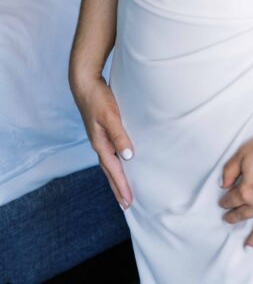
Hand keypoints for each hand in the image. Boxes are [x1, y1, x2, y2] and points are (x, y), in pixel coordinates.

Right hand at [71, 75, 133, 208]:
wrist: (85, 84)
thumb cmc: (99, 98)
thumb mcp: (111, 116)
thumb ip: (119, 135)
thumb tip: (128, 157)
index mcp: (100, 144)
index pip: (114, 170)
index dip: (122, 186)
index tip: (128, 202)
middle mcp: (99, 144)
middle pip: (110, 172)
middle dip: (118, 188)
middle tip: (126, 205)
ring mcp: (100, 138)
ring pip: (110, 163)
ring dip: (117, 178)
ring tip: (123, 190)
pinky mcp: (103, 131)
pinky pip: (111, 153)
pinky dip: (116, 163)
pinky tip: (122, 162)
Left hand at [219, 128, 252, 250]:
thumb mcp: (242, 153)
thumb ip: (229, 170)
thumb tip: (222, 184)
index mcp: (246, 190)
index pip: (231, 199)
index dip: (225, 200)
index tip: (222, 202)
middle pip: (243, 213)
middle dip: (234, 217)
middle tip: (228, 220)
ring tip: (248, 247)